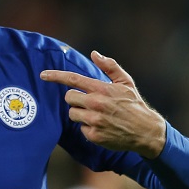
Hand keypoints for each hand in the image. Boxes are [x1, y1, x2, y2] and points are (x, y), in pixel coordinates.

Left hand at [40, 51, 165, 158]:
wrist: (146, 131)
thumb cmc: (134, 104)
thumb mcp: (125, 82)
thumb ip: (109, 66)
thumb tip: (94, 53)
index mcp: (102, 89)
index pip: (73, 79)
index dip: (55, 76)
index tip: (43, 75)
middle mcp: (96, 104)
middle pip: (69, 97)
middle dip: (75, 99)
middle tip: (89, 102)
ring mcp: (94, 121)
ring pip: (72, 113)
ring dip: (81, 113)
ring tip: (98, 115)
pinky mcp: (94, 135)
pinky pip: (81, 128)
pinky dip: (88, 127)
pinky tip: (102, 127)